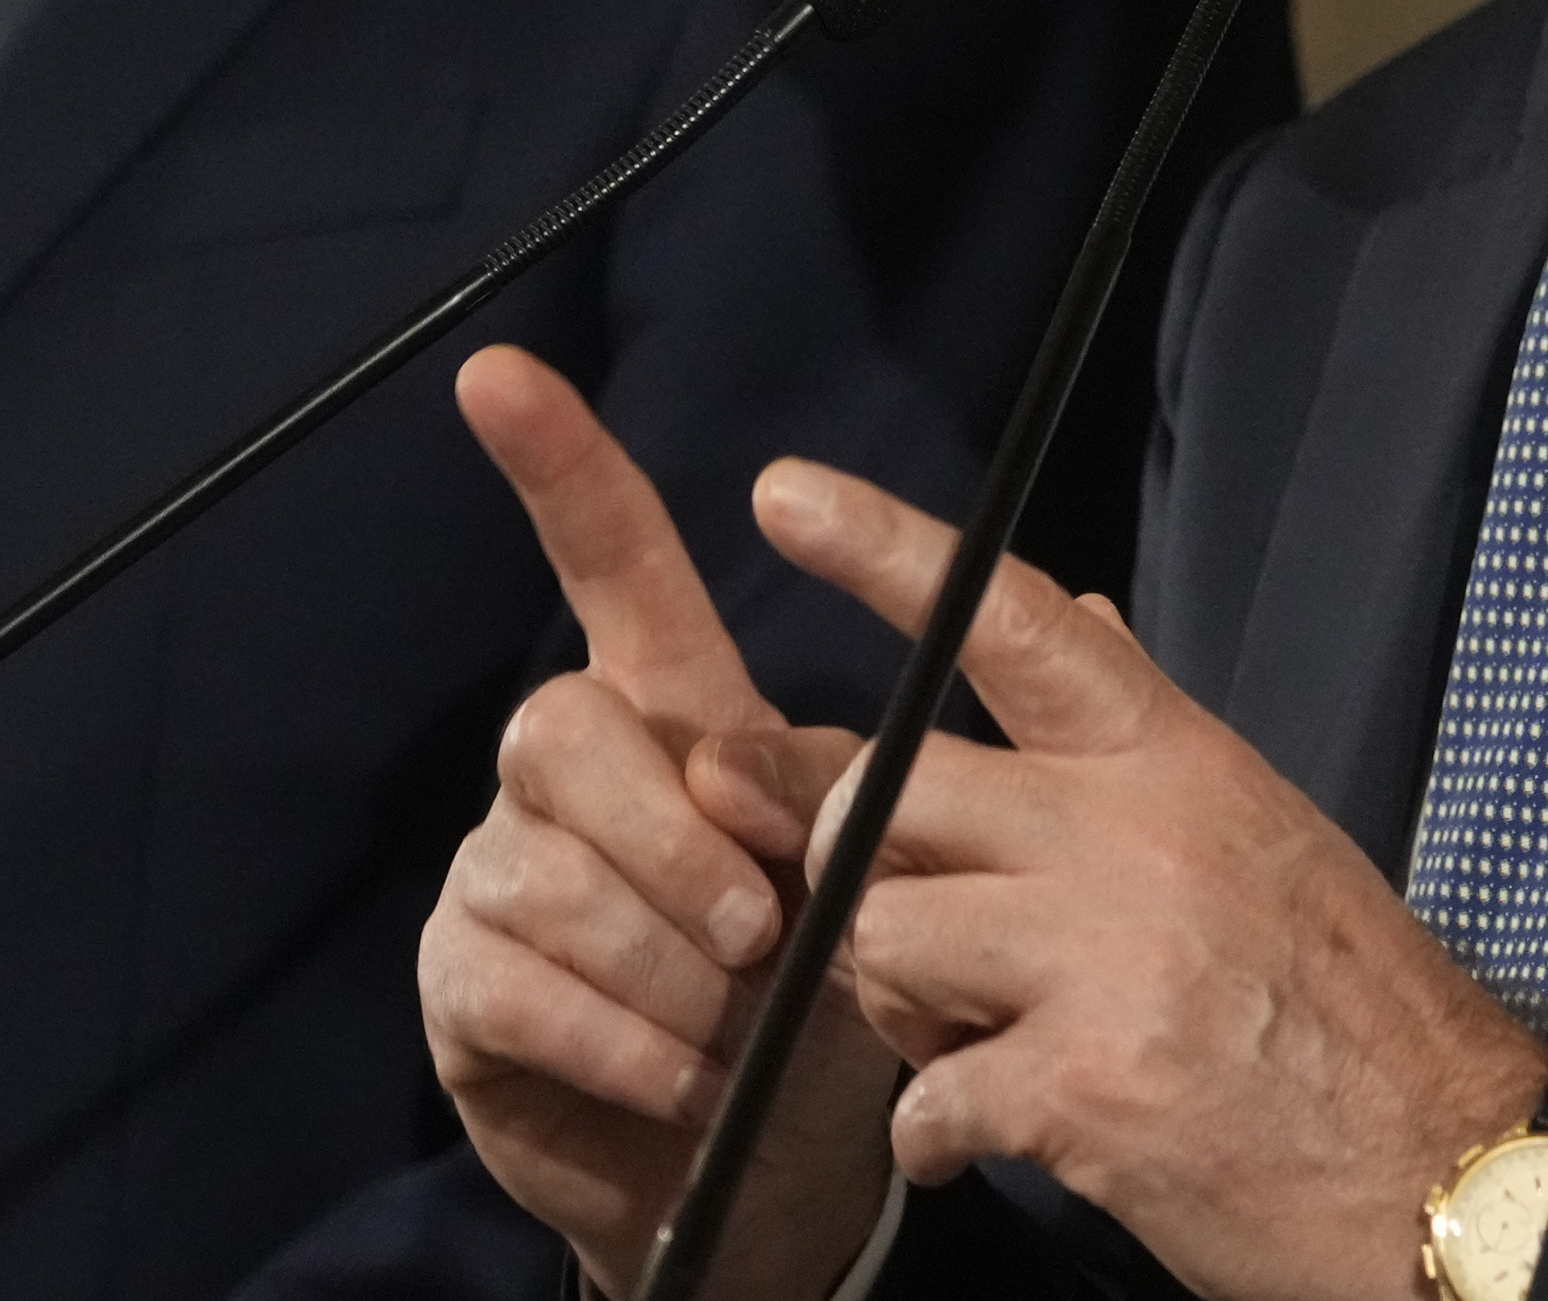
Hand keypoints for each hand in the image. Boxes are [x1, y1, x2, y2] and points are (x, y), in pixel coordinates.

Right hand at [421, 347, 902, 1300]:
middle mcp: (561, 769)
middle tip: (762, 938)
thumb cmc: (816, 1001)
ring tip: (734, 1034)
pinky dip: (626, 1046)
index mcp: (668, 712)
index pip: (608, 562)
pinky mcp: (460, 984)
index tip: (500, 373)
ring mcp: (497, 872)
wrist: (756, 1173)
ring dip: (669, 971)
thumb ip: (920, 761)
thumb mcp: (882, 877)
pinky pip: (524, 987)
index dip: (559, 468)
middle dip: (674, 841)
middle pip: (563, 726)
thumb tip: (1088, 606)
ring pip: (554, 872)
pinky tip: (682, 1082)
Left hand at [755, 460, 1547, 1300]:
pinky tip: (980, 1140)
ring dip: (896, 1009)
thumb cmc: (1347, 1007)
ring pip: (881, 939)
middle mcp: (1133, 836)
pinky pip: (925, 1098)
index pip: (1012, 621)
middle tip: (905, 934)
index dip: (889, 550)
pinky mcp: (1085, 1088)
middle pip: (891, 792)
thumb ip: (1141, 737)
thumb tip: (1070, 616)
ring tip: (965, 1045)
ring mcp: (1107, 958)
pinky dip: (935, 1135)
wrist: (1445, 1167)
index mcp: (1174, 762)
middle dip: (855, 868)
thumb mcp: (1260, 832)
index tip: (786, 496)